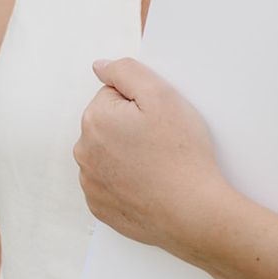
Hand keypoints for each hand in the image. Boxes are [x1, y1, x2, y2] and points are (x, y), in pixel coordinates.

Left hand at [73, 57, 227, 260]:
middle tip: (161, 141)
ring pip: (109, 152)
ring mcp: (90, 183)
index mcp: (94, 120)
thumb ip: (125, 70)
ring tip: (157, 164)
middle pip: (109, 123)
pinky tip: (149, 183)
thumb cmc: (181, 154)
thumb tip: (99, 66)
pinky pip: (111, 181)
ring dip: (128, 153)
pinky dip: (127, 180)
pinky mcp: (100, 207)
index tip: (158, 119)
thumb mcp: (160, 94)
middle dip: (131, 126)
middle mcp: (84, 152)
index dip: (140, 103)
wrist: (193, 212)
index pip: (113, 94)